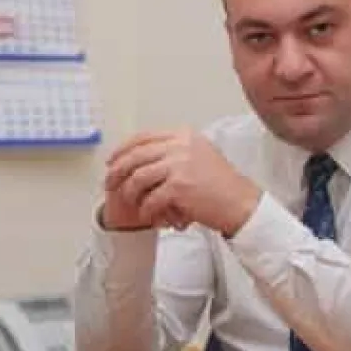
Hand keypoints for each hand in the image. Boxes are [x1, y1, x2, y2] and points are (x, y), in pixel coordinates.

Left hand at [103, 128, 261, 235]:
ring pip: (138, 178)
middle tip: (109, 183)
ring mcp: (179, 165)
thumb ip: (176, 150)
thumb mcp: (200, 154)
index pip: (144, 137)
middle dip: (117, 171)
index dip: (123, 149)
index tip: (113, 160)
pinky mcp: (179, 186)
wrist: (240, 202)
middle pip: (135, 155)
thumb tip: (144, 155)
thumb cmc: (222, 184)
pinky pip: (150, 199)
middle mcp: (181, 146)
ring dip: (130, 193)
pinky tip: (149, 215)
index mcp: (184, 135)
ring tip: (132, 203)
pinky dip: (146, 210)